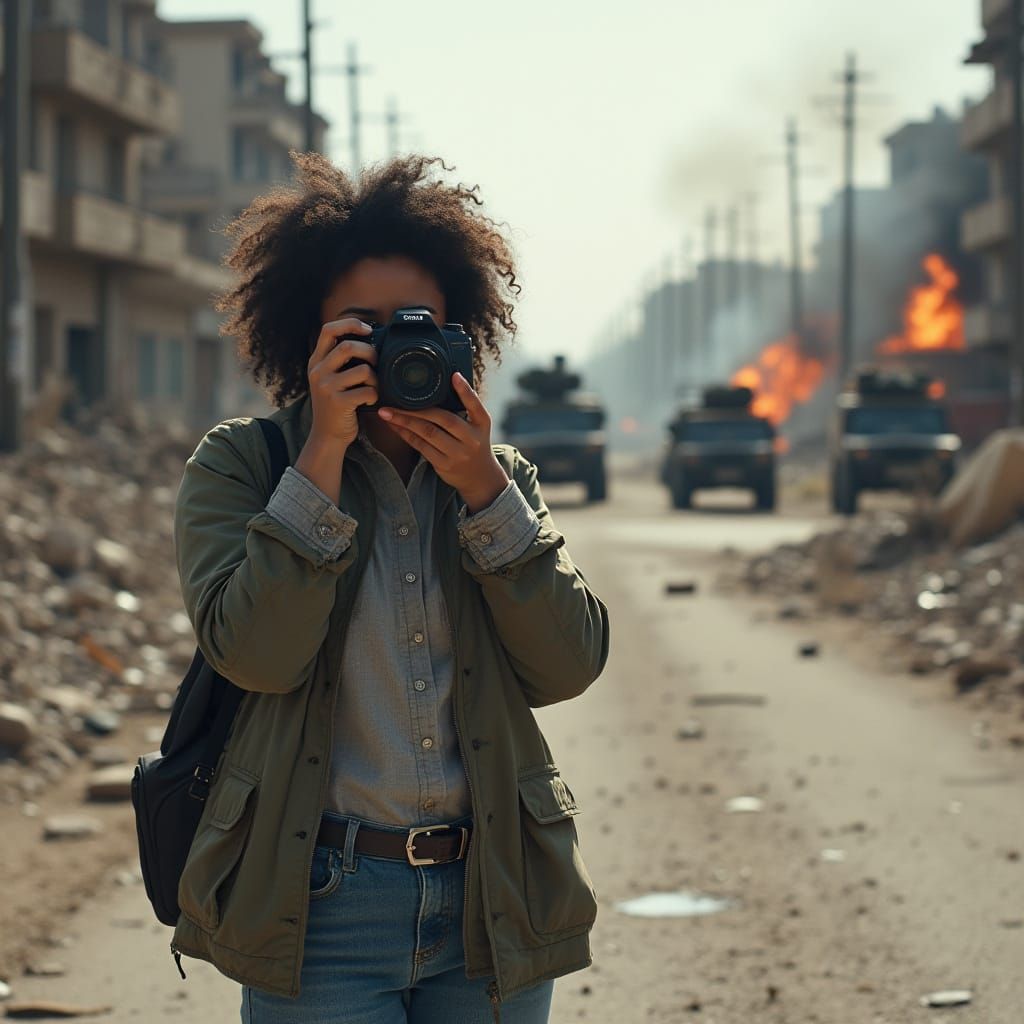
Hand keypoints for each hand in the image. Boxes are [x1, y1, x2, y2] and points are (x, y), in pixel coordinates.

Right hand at [306, 318, 378, 449]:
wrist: (327, 436)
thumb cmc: (335, 405)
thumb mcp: (329, 379)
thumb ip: (339, 361)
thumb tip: (367, 340)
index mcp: (316, 362)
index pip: (328, 330)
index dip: (350, 324)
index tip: (366, 329)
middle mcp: (318, 371)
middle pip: (349, 346)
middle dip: (370, 352)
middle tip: (375, 362)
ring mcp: (327, 387)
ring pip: (363, 370)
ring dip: (375, 379)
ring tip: (372, 387)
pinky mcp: (338, 402)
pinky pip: (368, 391)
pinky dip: (374, 396)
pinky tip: (369, 401)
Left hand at [378, 373, 508, 512]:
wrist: (480, 478)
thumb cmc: (474, 443)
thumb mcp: (478, 426)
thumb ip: (466, 407)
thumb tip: (446, 382)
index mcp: (481, 424)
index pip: (474, 405)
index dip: (465, 391)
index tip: (454, 376)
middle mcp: (471, 439)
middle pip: (443, 419)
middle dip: (417, 409)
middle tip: (394, 401)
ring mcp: (458, 453)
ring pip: (428, 433)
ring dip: (405, 421)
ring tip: (387, 413)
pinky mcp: (444, 465)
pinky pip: (421, 446)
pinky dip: (406, 435)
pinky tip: (395, 426)